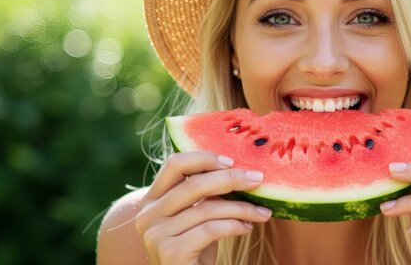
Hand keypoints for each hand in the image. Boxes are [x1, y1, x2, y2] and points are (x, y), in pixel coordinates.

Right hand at [134, 151, 271, 264]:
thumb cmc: (196, 248)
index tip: (232, 162)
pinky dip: (234, 226)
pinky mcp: (170, 253)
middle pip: (194, 184)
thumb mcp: (198, 217)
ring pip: (206, 208)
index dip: (204, 158)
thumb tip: (241, 169)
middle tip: (258, 179)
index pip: (175, 164)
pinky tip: (247, 228)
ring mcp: (155, 235)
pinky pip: (210, 230)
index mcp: (152, 199)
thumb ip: (206, 194)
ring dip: (241, 208)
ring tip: (262, 212)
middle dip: (231, 179)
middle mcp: (148, 215)